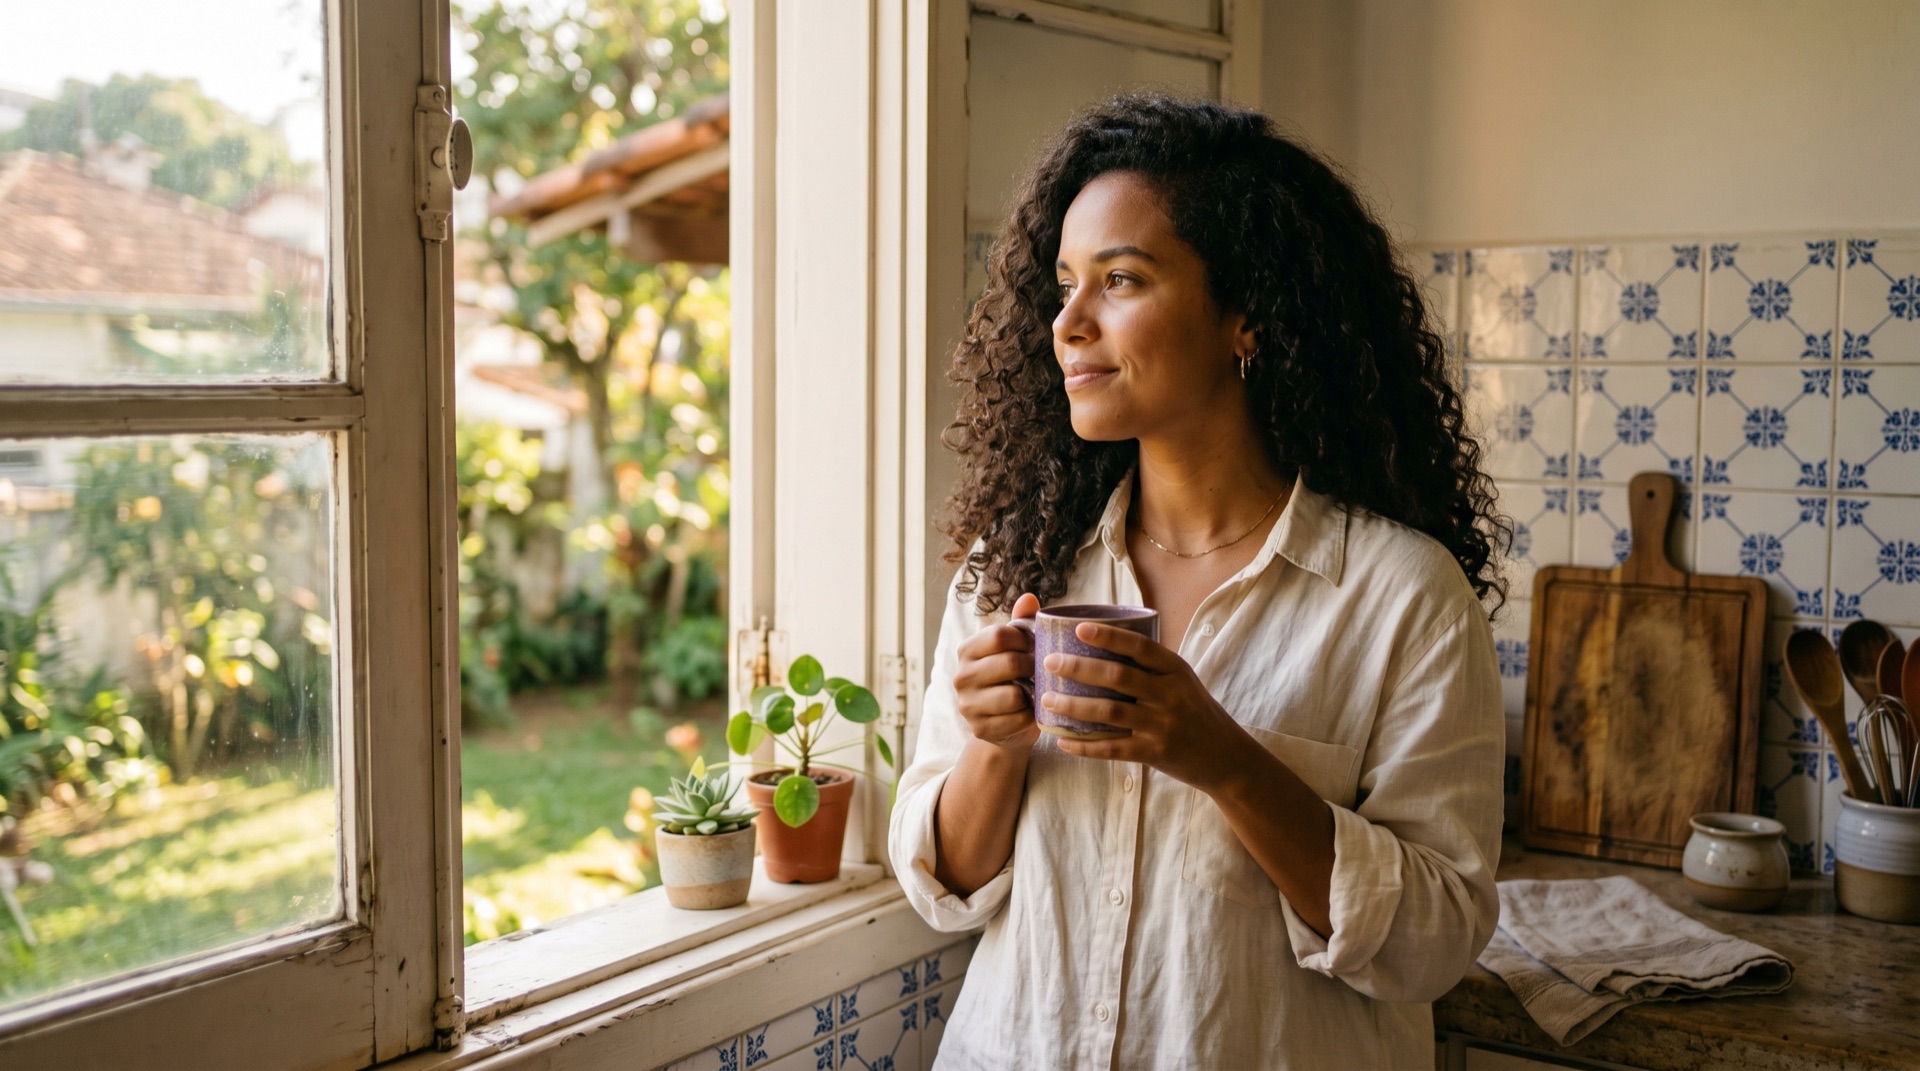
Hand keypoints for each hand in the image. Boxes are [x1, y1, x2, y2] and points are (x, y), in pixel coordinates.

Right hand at [950, 592, 1041, 751]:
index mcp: (967, 650)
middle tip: (1041, 671)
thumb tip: (1029, 598)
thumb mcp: (1015, 649)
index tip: (1034, 647)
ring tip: (1035, 692)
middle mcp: (961, 676)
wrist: (1005, 725)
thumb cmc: (1013, 679)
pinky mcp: (980, 729)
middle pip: (1010, 663)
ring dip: (1032, 694)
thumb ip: (1021, 622)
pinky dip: (1030, 717)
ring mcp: (967, 705)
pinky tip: (1030, 712)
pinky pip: (1017, 720)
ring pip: (1014, 695)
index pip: (999, 635)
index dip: (1025, 639)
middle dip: (1033, 667)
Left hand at [1044, 622, 1255, 793]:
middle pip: (1118, 676)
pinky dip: (1085, 746)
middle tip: (1049, 661)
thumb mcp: (1184, 682)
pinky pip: (1113, 748)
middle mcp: (1170, 695)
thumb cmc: (1198, 714)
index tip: (1080, 628)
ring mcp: (1162, 726)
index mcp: (1176, 671)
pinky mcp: (1155, 753)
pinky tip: (1062, 742)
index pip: (1140, 647)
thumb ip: (1153, 666)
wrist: (1228, 758)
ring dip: (1074, 705)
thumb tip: (1109, 641)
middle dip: (1079, 667)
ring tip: (1047, 699)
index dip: (1109, 636)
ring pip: (1110, 711)